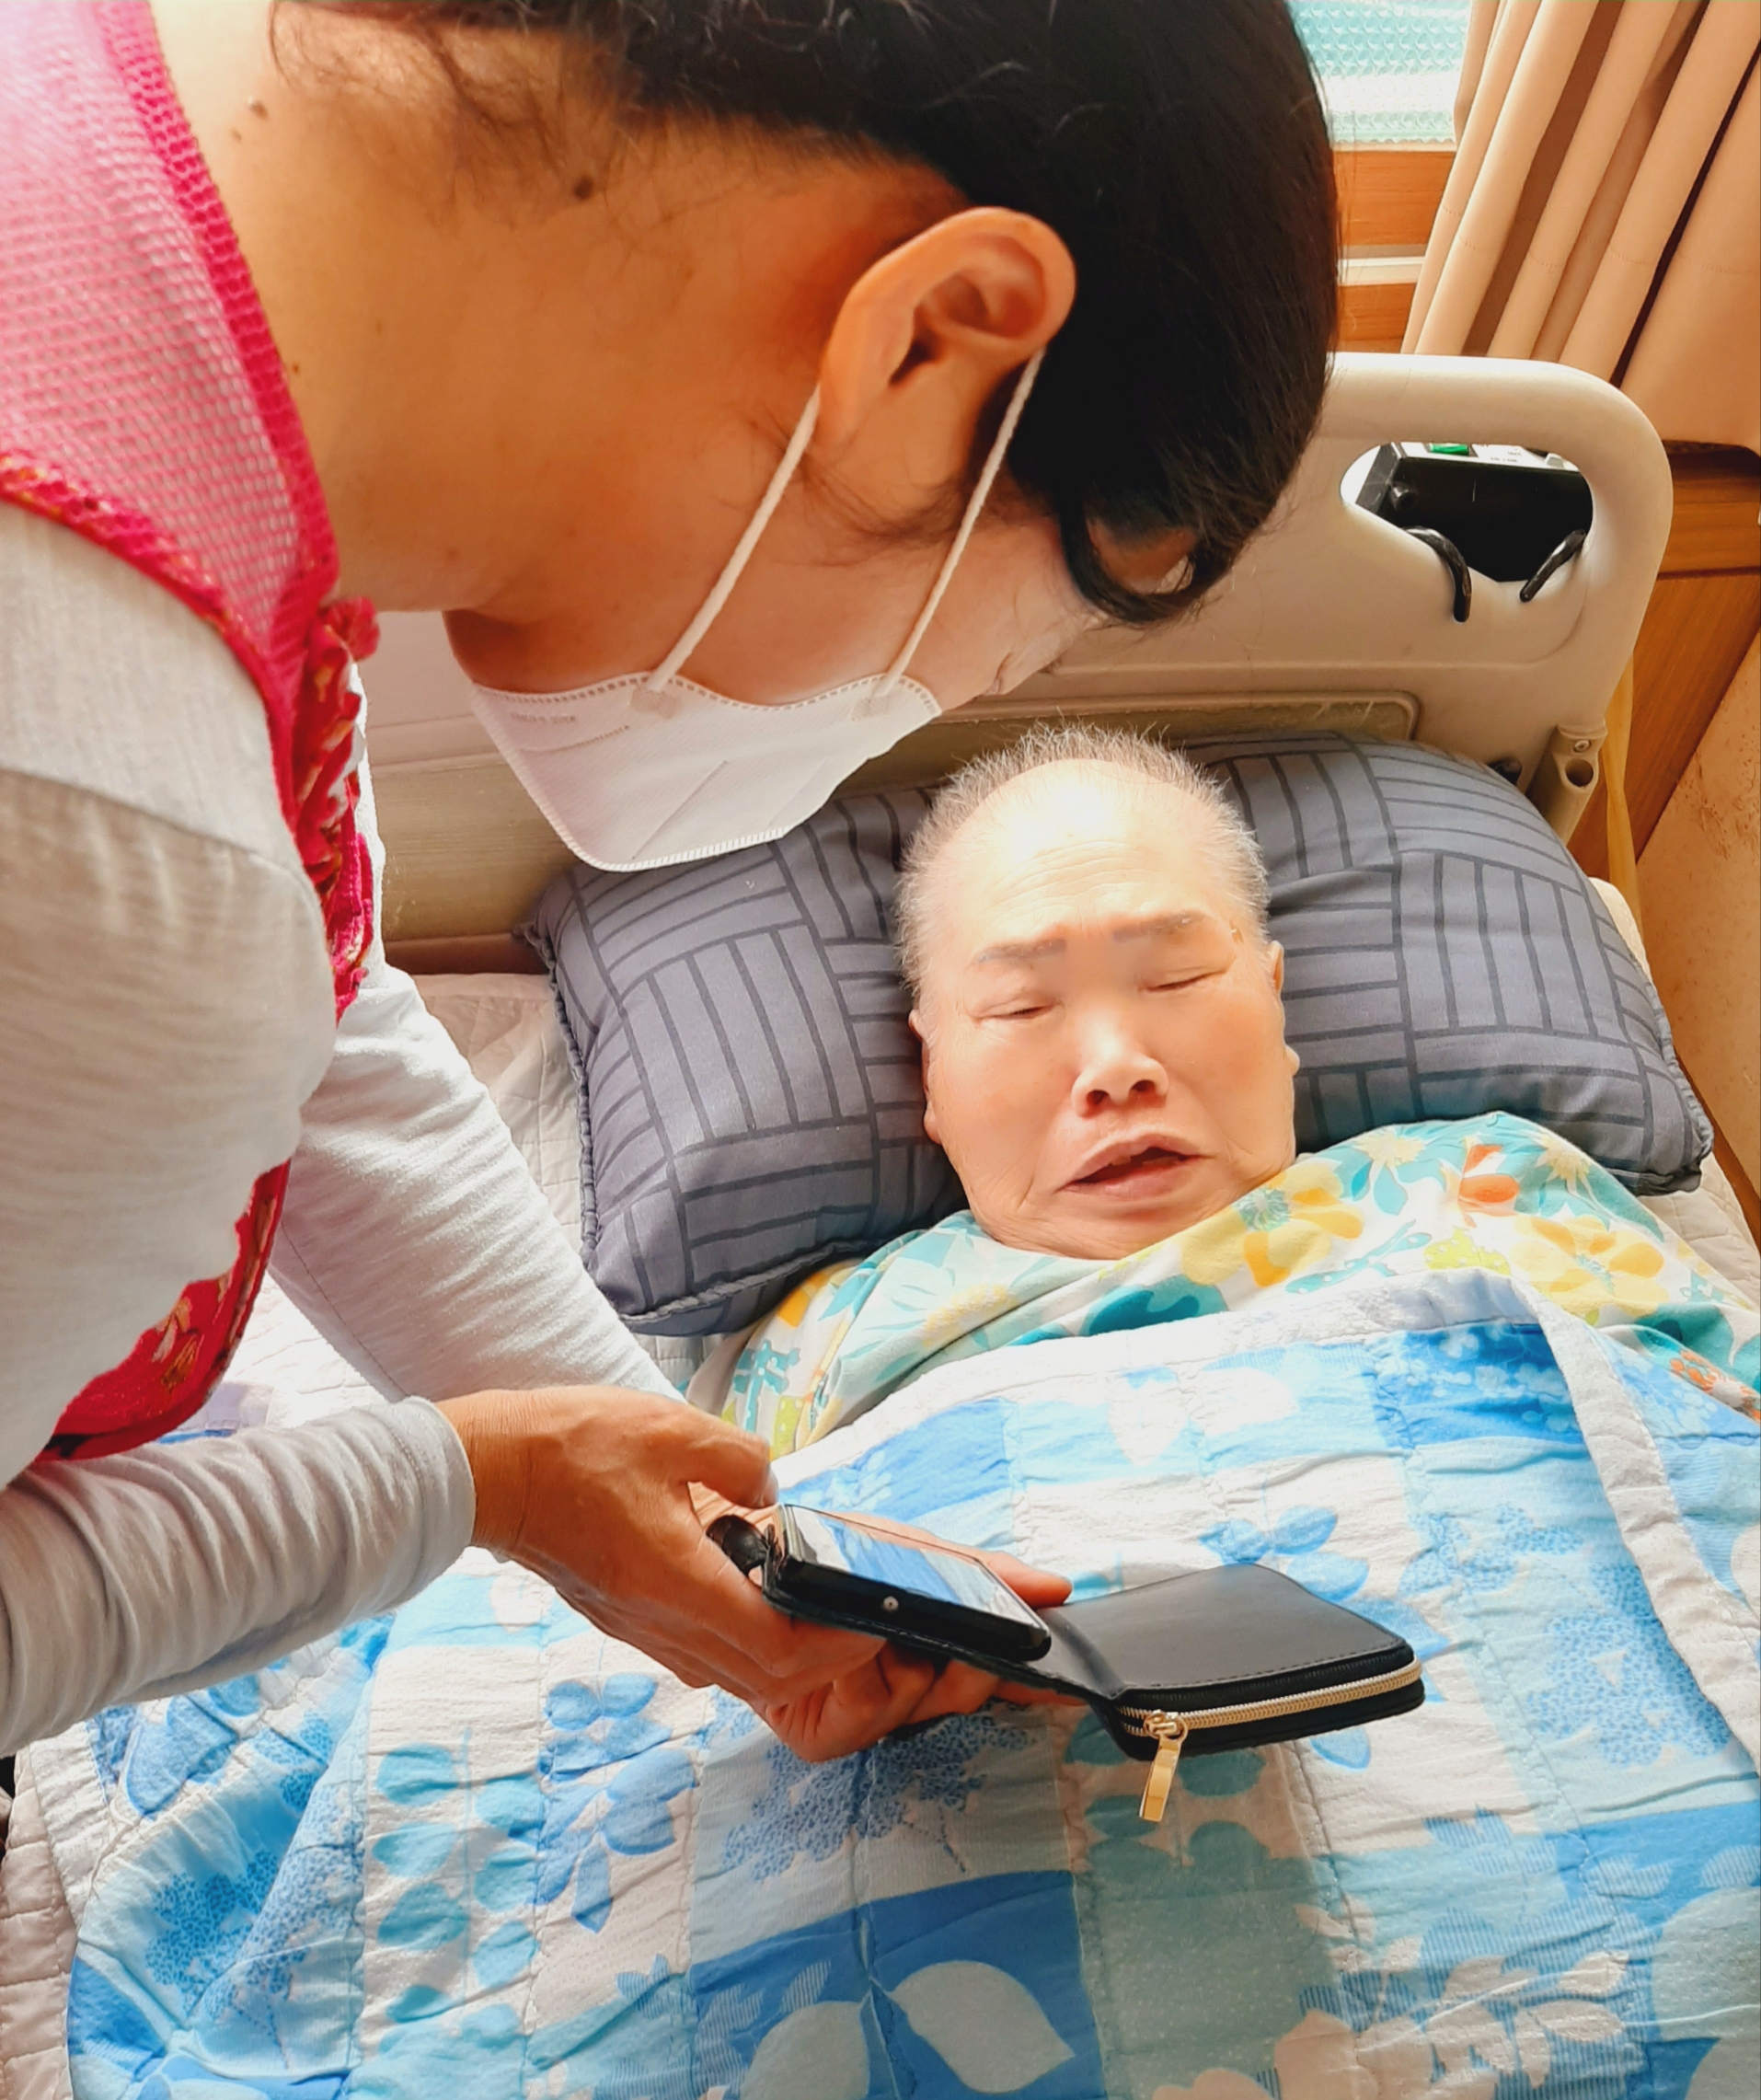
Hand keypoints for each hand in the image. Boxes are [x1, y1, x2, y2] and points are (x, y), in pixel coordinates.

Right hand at [436, 1387, 883, 1705]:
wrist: (489, 1473)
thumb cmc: (573, 1446)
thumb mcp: (673, 1429)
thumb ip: (739, 1460)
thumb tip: (767, 1492)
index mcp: (679, 1583)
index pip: (777, 1650)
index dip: (835, 1645)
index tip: (869, 1621)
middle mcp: (661, 1623)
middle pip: (759, 1678)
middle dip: (821, 1661)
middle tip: (855, 1622)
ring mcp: (636, 1628)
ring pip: (727, 1675)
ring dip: (779, 1658)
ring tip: (811, 1611)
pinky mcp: (621, 1619)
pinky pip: (696, 1655)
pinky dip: (738, 1643)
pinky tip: (749, 1594)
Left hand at [747, 1538, 1077, 1763]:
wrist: (740, 1550)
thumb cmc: (824, 1553)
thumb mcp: (908, 1551)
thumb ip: (978, 1572)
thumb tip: (1054, 1587)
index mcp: (929, 1650)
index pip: (994, 1673)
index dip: (1029, 1681)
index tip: (1060, 1679)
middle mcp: (901, 1689)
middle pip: (964, 1694)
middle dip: (971, 1660)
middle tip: (974, 1636)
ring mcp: (862, 1717)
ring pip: (917, 1703)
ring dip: (906, 1657)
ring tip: (885, 1621)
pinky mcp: (821, 1736)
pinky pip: (863, 1717)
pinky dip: (860, 1679)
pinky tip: (848, 1650)